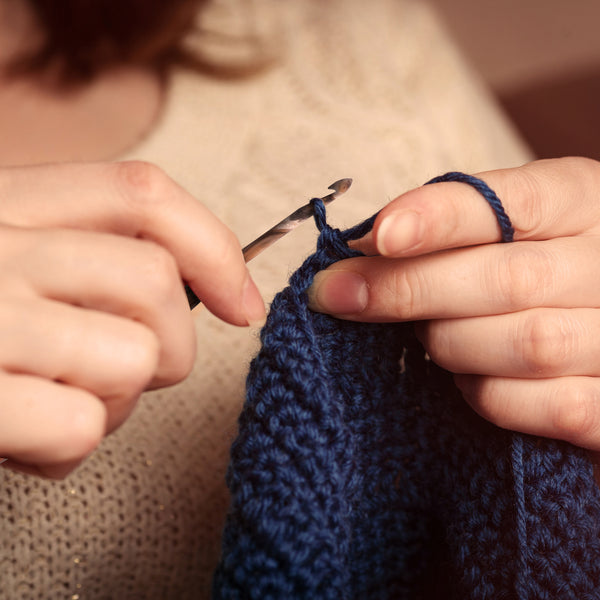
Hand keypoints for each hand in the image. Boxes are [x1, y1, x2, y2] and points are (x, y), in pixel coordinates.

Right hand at [0, 161, 264, 477]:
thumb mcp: (12, 263)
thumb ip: (88, 260)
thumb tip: (216, 294)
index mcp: (5, 205)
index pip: (143, 194)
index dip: (213, 245)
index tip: (240, 304)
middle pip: (154, 283)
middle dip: (165, 347)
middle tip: (118, 373)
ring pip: (132, 357)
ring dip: (113, 401)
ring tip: (56, 402)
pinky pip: (78, 425)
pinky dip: (65, 447)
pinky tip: (23, 440)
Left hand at [308, 157, 599, 451]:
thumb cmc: (538, 268)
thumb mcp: (510, 228)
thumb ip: (451, 231)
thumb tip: (365, 250)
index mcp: (582, 202)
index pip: (511, 203)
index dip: (439, 217)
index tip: (379, 235)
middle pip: (508, 280)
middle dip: (409, 289)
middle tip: (338, 294)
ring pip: (524, 345)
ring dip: (451, 344)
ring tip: (427, 338)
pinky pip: (545, 406)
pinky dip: (489, 396)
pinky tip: (468, 379)